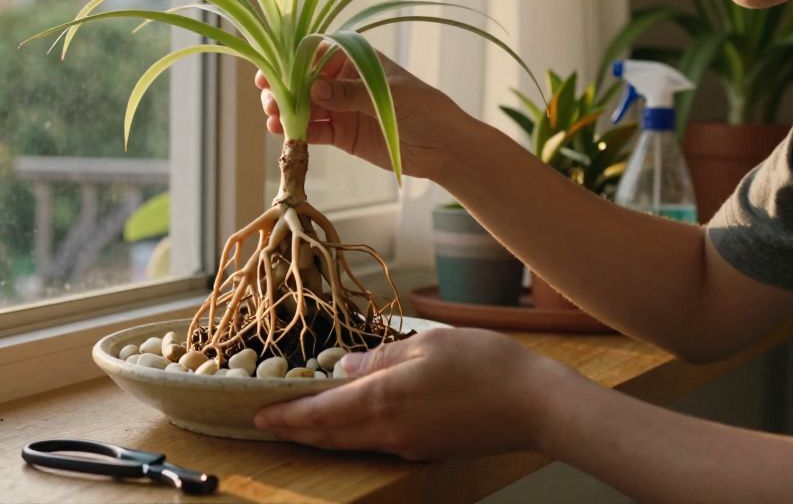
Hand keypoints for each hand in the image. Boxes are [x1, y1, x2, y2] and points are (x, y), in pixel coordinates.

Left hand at [253, 327, 577, 460]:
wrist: (535, 405)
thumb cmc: (486, 365)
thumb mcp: (428, 344)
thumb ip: (380, 356)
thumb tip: (344, 365)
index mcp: (384, 400)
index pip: (319, 415)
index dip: (285, 416)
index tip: (256, 414)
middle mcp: (389, 431)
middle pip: (328, 436)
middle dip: (293, 430)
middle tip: (265, 422)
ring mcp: (408, 444)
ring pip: (350, 443)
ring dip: (319, 434)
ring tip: (297, 421)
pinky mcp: (425, 448)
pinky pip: (375, 443)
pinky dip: (350, 434)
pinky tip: (347, 420)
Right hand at [256, 49, 467, 180]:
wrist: (443, 146)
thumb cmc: (424, 109)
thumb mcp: (388, 97)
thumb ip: (350, 93)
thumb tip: (314, 88)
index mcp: (354, 60)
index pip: (315, 55)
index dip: (290, 63)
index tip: (271, 74)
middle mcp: (343, 82)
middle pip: (303, 82)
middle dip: (283, 90)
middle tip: (268, 101)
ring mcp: (340, 108)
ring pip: (304, 107)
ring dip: (286, 112)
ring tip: (273, 120)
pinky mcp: (342, 134)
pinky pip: (314, 131)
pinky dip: (299, 133)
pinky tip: (285, 135)